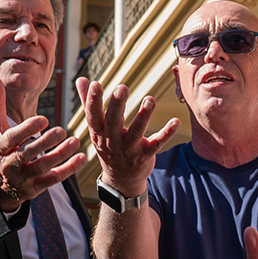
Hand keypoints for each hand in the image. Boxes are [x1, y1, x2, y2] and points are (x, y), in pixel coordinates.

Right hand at [0, 77, 85, 211]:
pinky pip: (53, 179)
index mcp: (1, 147)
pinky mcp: (36, 187)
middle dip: (44, 143)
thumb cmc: (1, 150)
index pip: (13, 138)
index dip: (27, 129)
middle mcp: (10, 164)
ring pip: (42, 167)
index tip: (43, 119)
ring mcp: (23, 177)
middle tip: (62, 130)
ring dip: (59, 155)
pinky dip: (68, 170)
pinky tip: (81, 158)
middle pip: (27, 153)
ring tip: (75, 141)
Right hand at [78, 77, 177, 196]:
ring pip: (136, 132)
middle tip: (122, 87)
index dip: (93, 101)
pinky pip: (157, 143)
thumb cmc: (108, 145)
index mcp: (98, 131)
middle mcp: (112, 141)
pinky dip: (167, 133)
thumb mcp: (96, 127)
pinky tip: (176, 121)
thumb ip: (89, 102)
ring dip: (144, 116)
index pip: (93, 115)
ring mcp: (130, 149)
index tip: (96, 84)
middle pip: (113, 122)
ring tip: (150, 100)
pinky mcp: (146, 154)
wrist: (121, 179)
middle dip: (117, 105)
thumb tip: (80, 79)